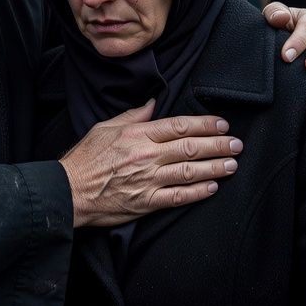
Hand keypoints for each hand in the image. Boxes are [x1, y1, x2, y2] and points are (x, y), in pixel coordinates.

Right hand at [60, 100, 241, 227]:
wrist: (69, 191)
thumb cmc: (85, 158)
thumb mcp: (105, 127)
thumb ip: (133, 115)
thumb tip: (152, 103)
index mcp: (138, 134)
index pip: (179, 126)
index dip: (205, 124)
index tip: (222, 124)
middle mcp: (147, 156)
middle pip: (191, 147)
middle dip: (218, 145)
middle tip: (237, 144)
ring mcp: (148, 180)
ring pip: (190, 171)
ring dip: (215, 167)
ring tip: (232, 164)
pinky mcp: (146, 202)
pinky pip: (178, 197)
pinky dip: (198, 192)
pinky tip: (212, 187)